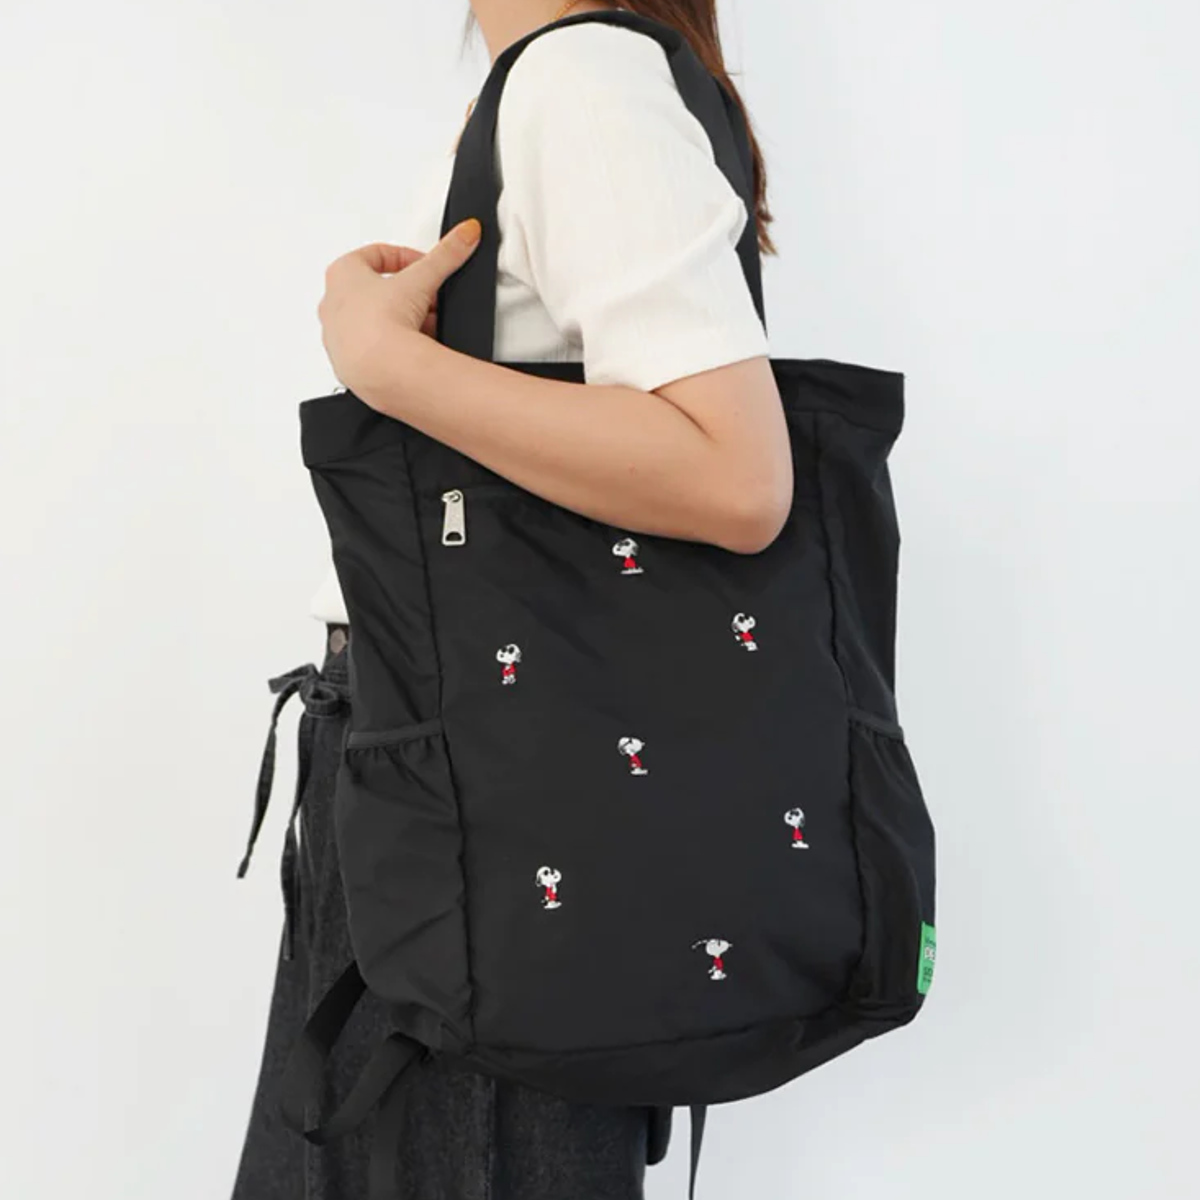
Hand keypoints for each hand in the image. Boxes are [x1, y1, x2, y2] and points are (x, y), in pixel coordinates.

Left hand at [317, 217, 481, 395]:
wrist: (379, 370)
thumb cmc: (381, 324)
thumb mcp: (421, 279)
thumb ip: (445, 254)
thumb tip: (465, 234)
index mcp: (341, 274)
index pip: (376, 255)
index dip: (406, 258)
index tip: (425, 266)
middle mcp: (332, 305)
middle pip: (377, 291)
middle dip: (407, 296)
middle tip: (427, 300)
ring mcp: (338, 338)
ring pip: (376, 322)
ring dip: (402, 323)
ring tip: (425, 328)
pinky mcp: (349, 366)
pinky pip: (375, 352)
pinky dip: (395, 349)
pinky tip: (414, 351)